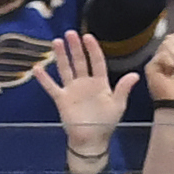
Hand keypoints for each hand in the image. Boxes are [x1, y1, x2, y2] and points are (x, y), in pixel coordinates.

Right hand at [31, 31, 137, 165]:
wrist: (92, 140)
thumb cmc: (106, 122)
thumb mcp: (118, 105)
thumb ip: (124, 89)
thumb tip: (135, 75)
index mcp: (100, 83)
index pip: (97, 62)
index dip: (93, 49)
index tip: (88, 37)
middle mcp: (85, 83)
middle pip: (80, 61)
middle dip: (75, 48)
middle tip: (70, 34)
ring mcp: (72, 90)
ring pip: (65, 69)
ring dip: (61, 56)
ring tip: (57, 42)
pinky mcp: (62, 99)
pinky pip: (51, 87)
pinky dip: (44, 78)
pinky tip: (37, 68)